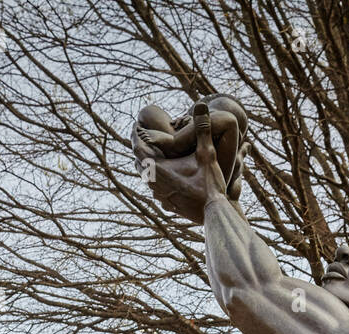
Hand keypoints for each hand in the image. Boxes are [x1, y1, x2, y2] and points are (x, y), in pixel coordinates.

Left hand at [132, 100, 247, 224]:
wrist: (213, 214)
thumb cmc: (210, 184)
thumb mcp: (207, 153)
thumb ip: (203, 128)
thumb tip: (201, 104)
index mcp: (158, 169)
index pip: (137, 148)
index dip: (136, 135)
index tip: (136, 125)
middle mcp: (154, 183)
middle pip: (139, 162)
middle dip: (140, 148)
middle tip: (143, 137)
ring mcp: (159, 196)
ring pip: (146, 177)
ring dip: (147, 165)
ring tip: (152, 154)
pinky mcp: (167, 205)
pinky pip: (155, 190)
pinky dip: (156, 179)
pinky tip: (163, 177)